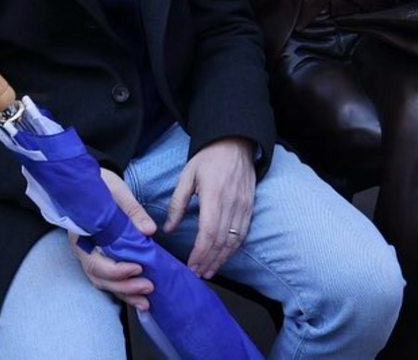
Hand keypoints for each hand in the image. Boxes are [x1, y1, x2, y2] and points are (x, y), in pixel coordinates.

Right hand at [68, 168, 156, 310]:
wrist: (86, 180)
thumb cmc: (99, 184)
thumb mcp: (115, 190)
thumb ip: (131, 210)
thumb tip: (149, 231)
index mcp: (81, 236)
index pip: (95, 262)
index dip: (116, 269)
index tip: (137, 267)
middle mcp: (83, 250)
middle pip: (100, 277)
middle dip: (125, 286)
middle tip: (148, 287)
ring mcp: (90, 255)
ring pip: (104, 282)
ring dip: (125, 293)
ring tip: (146, 300)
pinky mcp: (100, 256)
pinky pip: (109, 277)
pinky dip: (123, 288)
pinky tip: (139, 296)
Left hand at [164, 137, 255, 279]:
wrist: (235, 143)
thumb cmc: (209, 158)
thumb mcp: (187, 176)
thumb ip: (177, 203)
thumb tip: (167, 228)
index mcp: (214, 196)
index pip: (208, 233)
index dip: (200, 253)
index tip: (190, 266)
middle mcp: (231, 203)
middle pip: (221, 241)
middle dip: (208, 261)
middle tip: (197, 274)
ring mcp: (243, 206)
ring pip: (234, 241)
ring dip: (221, 259)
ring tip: (209, 271)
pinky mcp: (250, 206)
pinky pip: (243, 233)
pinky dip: (233, 248)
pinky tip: (224, 256)